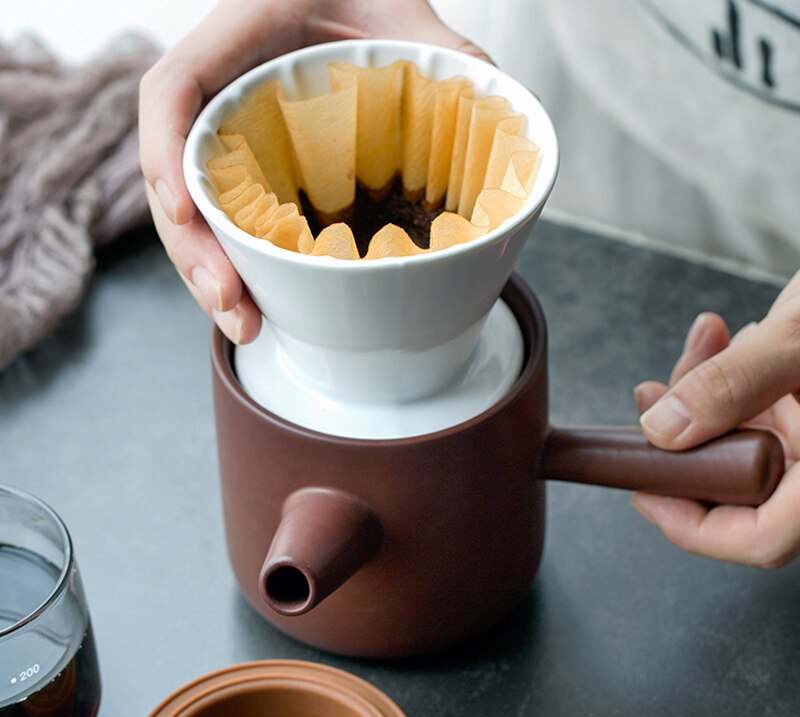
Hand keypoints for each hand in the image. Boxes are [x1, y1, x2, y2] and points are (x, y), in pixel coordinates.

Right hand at [139, 0, 487, 342]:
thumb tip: (505, 126)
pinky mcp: (254, 172)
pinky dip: (237, 262)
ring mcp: (234, 139)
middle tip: (235, 306)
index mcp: (244, 39)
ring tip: (246, 322)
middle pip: (179, 173)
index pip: (175, 89)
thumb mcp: (415, 22)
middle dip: (196, 248)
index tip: (189, 212)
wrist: (363, 4)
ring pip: (197, 210)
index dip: (168, 152)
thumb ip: (455, 63)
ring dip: (210, 272)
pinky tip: (258, 302)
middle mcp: (224, 95)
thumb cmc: (378, 3)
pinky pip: (229, 217)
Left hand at [632, 270, 799, 567]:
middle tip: (651, 397)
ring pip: (737, 444)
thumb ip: (733, 384)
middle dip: (682, 440)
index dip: (691, 527)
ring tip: (702, 344)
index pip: (762, 539)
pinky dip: (728, 377)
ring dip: (700, 396)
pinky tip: (723, 339)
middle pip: (735, 487)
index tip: (645, 492)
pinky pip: (756, 411)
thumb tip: (664, 430)